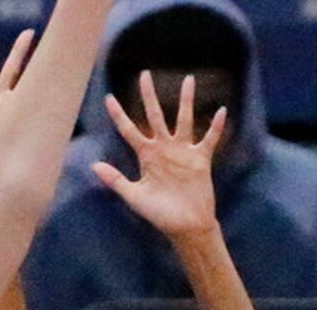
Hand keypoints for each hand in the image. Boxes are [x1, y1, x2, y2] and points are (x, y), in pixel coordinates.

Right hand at [0, 31, 33, 201]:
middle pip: (10, 69)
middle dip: (20, 51)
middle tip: (30, 34)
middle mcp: (0, 103)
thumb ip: (41, 137)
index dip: (39, 67)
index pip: (30, 82)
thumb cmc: (7, 171)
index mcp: (17, 108)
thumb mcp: (27, 149)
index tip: (50, 50)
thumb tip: (65, 131)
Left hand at [91, 72, 224, 238]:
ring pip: (184, 119)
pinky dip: (216, 127)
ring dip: (186, 100)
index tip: (109, 98)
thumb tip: (94, 166)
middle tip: (145, 74)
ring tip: (189, 79)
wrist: (186, 227)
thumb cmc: (160, 215)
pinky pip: (209, 139)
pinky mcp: (200, 159)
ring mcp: (183, 152)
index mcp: (147, 157)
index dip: (119, 115)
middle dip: (149, 96)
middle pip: (155, 116)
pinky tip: (222, 112)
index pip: (129, 131)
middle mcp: (164, 149)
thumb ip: (116, 180)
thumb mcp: (135, 197)